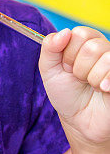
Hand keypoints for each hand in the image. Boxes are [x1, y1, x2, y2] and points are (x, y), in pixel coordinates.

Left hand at [39, 26, 109, 147]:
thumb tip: (64, 32)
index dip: (69, 53)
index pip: (79, 34)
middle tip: (79, 79)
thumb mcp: (49, 69)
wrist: (79, 121)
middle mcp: (104, 49)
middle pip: (92, 46)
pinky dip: (104, 82)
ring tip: (91, 86)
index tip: (67, 67)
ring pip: (105, 58)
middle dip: (78, 68)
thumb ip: (50, 47)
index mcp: (86, 42)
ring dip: (90, 77)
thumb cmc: (65, 93)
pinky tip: (102, 89)